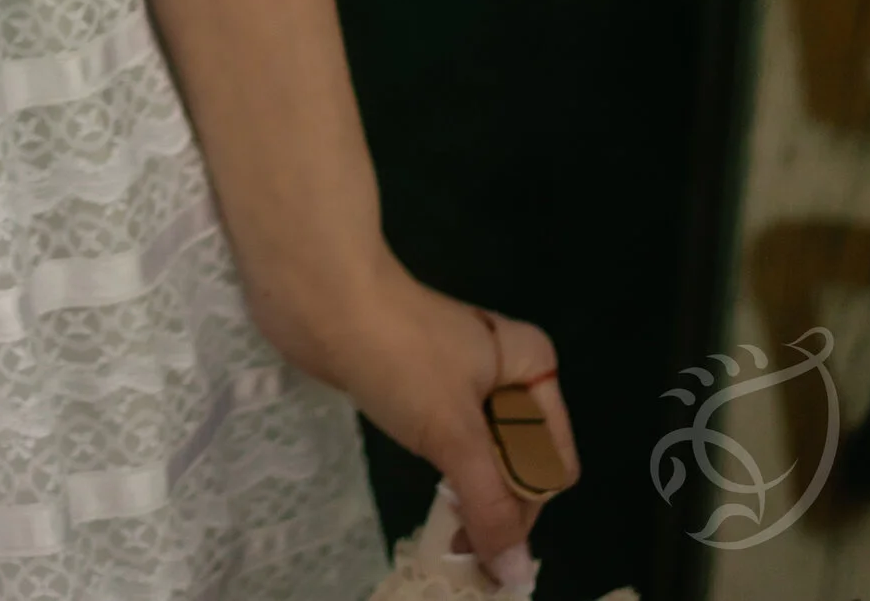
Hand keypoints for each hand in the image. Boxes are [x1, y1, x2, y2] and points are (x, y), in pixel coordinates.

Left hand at [259, 251, 580, 585]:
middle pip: (521, 463)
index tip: (485, 538)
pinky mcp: (422, 385)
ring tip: (451, 535)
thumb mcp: (454, 434)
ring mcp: (463, 378)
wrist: (319, 296)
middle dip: (497, 506)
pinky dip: (448, 476)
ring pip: (484, 456)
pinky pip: (451, 444)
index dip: (523, 508)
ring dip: (471, 496)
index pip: (550, 465)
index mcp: (532, 367)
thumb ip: (490, 505)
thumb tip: (517, 574)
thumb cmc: (399, 356)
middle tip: (461, 545)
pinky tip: (437, 501)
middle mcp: (507, 372)